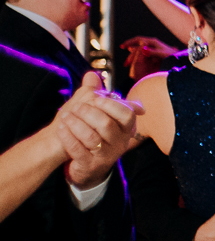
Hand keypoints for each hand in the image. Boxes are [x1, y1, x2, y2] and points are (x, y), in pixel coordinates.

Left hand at [59, 73, 144, 188]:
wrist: (86, 164)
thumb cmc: (93, 133)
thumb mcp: (97, 114)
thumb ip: (94, 94)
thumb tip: (91, 75)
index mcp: (126, 129)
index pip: (127, 114)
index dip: (110, 104)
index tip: (95, 98)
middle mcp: (119, 143)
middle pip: (106, 124)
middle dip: (87, 112)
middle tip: (75, 107)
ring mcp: (106, 156)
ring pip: (91, 137)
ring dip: (75, 124)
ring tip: (65, 116)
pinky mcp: (91, 165)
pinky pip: (78, 150)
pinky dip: (67, 137)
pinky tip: (61, 128)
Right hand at [121, 36, 179, 79]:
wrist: (183, 60)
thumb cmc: (174, 57)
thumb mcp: (162, 55)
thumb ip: (152, 52)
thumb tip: (142, 49)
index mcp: (153, 42)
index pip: (138, 39)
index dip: (130, 42)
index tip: (122, 47)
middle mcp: (154, 44)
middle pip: (138, 46)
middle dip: (130, 53)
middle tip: (125, 63)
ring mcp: (155, 48)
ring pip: (141, 51)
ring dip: (134, 57)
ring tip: (128, 65)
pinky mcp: (157, 54)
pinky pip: (145, 55)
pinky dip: (139, 59)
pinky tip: (137, 65)